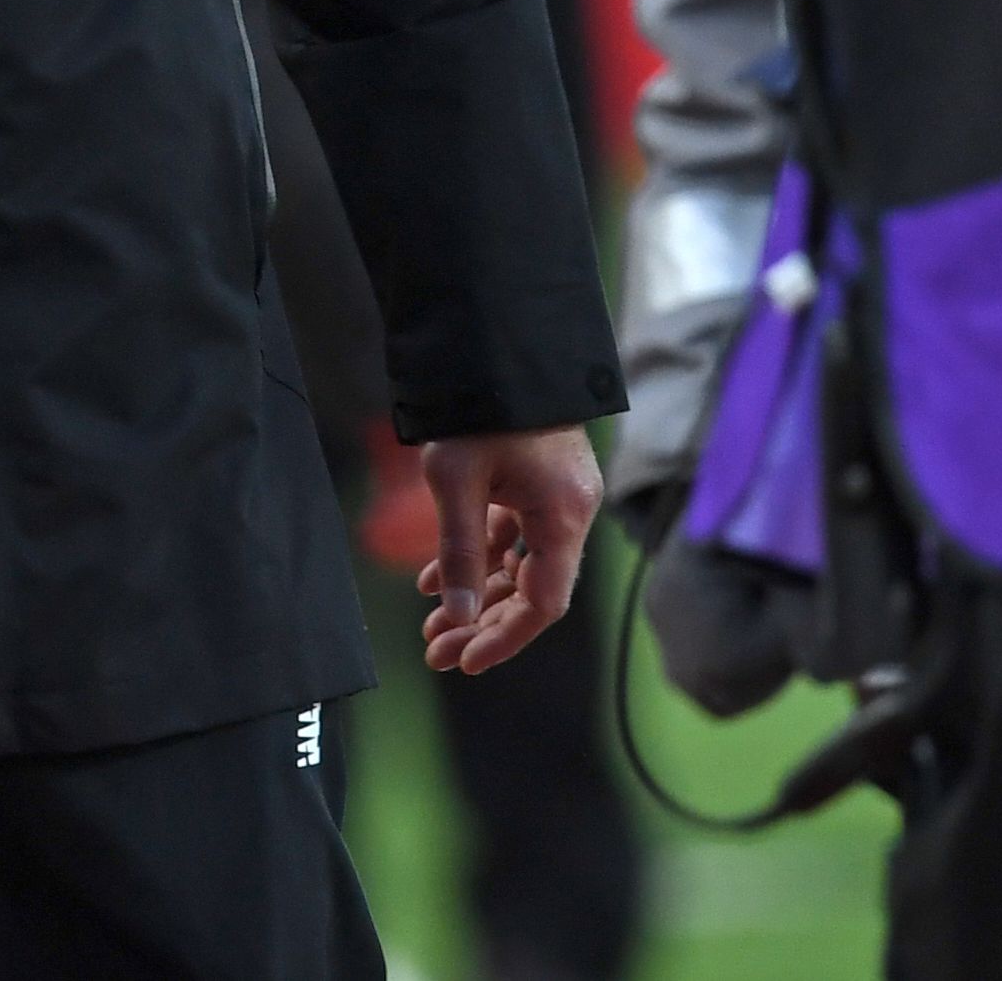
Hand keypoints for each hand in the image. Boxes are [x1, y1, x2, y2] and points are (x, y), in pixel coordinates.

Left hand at [415, 423, 599, 675]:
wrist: (493, 341)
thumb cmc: (478, 409)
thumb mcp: (456, 484)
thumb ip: (459, 553)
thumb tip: (455, 615)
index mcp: (565, 515)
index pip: (543, 602)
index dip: (505, 637)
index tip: (466, 660)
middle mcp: (570, 510)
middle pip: (531, 587)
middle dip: (482, 621)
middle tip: (438, 650)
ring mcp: (555, 495)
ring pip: (518, 563)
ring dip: (475, 592)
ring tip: (431, 623)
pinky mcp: (537, 480)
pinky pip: (511, 533)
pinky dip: (478, 555)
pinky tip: (436, 578)